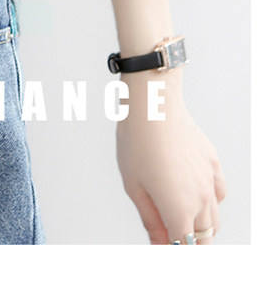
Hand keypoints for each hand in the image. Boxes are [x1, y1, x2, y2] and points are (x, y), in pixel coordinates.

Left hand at [115, 83, 227, 243]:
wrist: (154, 104)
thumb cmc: (137, 142)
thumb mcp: (134, 187)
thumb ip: (150, 220)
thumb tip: (160, 244)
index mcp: (179, 210)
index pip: (184, 247)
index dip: (173, 250)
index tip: (162, 245)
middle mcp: (201, 199)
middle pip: (204, 237)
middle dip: (189, 243)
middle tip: (169, 236)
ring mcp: (210, 181)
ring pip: (214, 218)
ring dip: (201, 225)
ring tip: (180, 218)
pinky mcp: (213, 163)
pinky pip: (219, 193)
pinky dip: (210, 202)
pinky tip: (194, 194)